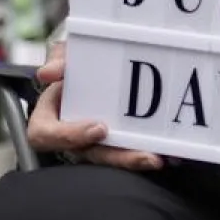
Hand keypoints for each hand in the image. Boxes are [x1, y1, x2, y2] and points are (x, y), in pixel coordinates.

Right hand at [27, 42, 165, 170]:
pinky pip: (130, 151)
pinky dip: (149, 150)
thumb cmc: (70, 70)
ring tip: (164, 157)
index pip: (47, 136)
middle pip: (93, 155)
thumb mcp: (63, 61)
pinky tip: (172, 152)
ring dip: (138, 159)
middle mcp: (72, 138)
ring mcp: (95, 144)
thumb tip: (48, 72)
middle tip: (147, 156)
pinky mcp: (115, 144)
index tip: (99, 127)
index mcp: (48, 122)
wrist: (85, 73)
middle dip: (120, 158)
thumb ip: (58, 61)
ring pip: (114, 158)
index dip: (72, 136)